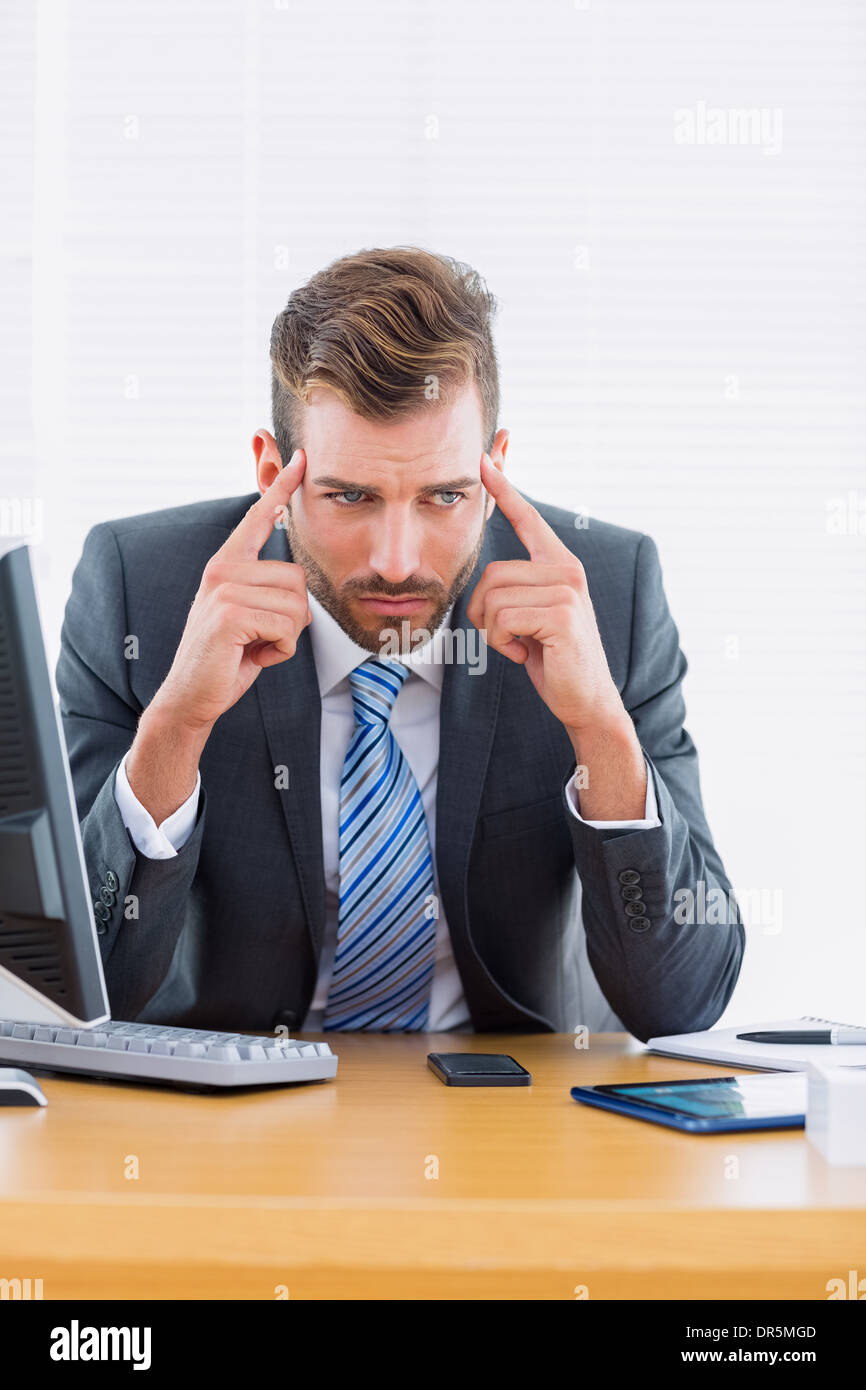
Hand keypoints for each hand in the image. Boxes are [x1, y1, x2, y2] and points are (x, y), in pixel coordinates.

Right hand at [151, 450, 310, 734]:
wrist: (191, 696)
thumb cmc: (224, 659)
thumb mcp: (248, 616)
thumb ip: (266, 591)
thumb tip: (297, 583)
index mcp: (226, 564)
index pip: (258, 518)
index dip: (281, 488)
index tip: (299, 458)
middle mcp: (222, 570)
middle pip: (298, 579)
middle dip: (293, 617)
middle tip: (261, 637)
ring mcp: (224, 590)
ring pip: (297, 606)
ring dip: (287, 637)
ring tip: (255, 646)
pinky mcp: (231, 614)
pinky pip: (286, 628)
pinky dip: (280, 651)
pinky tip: (252, 656)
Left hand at [466, 454, 625, 739]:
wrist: (585, 699)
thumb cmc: (553, 658)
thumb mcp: (531, 616)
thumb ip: (516, 590)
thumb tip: (487, 578)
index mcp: (560, 565)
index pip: (528, 519)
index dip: (504, 489)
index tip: (485, 459)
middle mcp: (567, 570)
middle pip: (491, 573)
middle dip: (485, 612)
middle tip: (509, 636)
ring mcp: (567, 590)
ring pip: (494, 598)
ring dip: (495, 632)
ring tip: (522, 645)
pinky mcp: (561, 614)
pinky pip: (502, 620)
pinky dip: (504, 644)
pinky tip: (528, 654)